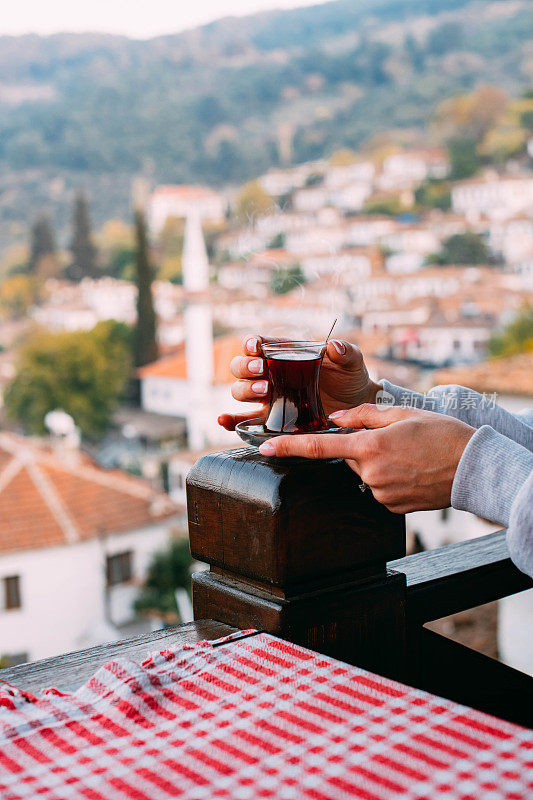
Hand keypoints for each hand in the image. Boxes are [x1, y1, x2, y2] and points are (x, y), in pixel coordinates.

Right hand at [218, 334, 379, 430]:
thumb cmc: (350, 377)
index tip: (256, 348)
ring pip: (240, 391)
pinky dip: (231, 420)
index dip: (251, 344)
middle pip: (242, 367)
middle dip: (246, 367)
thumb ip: (346, 352)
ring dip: (244, 390)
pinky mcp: (271, 418)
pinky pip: (244, 419)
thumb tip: (335, 346)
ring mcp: (269, 397)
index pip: (258, 345)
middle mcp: (271, 374)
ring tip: (264, 392)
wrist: (356, 405)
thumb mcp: (351, 361)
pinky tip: (224, 420)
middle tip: (262, 371)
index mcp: (284, 354)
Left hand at [257, 404, 474, 513]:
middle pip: (350, 458)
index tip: (264, 447)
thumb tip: (337, 417)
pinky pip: (380, 489)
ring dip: (379, 463)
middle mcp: (370, 473)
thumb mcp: (403, 414)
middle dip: (364, 447)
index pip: (319, 448)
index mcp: (369, 446)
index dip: (288, 447)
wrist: (474, 468)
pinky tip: (412, 472)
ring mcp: (381, 494)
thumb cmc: (442, 435)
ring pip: (366, 474)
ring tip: (410, 456)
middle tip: (396, 440)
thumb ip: (363, 414)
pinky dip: (390, 479)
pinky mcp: (392, 508)